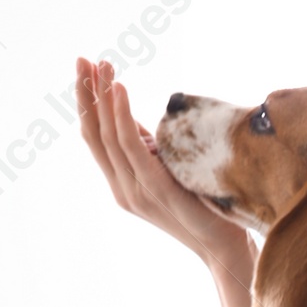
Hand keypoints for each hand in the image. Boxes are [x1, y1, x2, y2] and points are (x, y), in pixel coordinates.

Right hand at [74, 56, 253, 282]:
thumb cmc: (203, 208)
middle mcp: (121, 187)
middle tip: (82, 59)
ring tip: (103, 65)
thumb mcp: (169, 171)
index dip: (88, 104)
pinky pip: (130, 145)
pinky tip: (120, 88)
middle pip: (93, 134)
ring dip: (103, 96)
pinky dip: (122, 114)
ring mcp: (134, 190)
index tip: (86, 70)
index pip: (95, 138)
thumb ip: (150, 150)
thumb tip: (135, 121)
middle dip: (86, 94)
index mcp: (122, 183)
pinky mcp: (152, 186)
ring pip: (108, 135)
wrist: (224, 247)